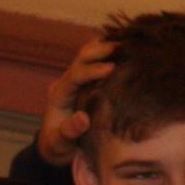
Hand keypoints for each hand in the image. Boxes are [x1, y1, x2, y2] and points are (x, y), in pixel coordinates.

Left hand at [36, 37, 115, 164]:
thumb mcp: (60, 142)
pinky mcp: (87, 82)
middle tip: (120, 45)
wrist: (56, 144)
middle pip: (81, 58)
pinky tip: (128, 48)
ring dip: (105, 47)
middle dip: (98, 50)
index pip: (74, 75)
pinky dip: (110, 54)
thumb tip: (83, 119)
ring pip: (89, 56)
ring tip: (127, 40)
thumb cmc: (58, 144)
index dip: (91, 70)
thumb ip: (69, 132)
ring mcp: (77, 80)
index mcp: (59, 94)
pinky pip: (97, 62)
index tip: (110, 68)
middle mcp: (67, 82)